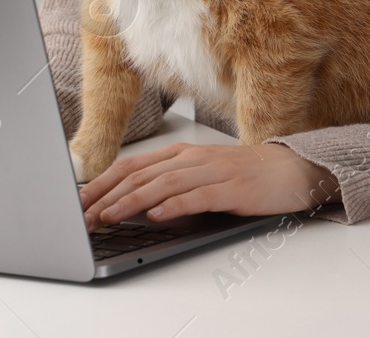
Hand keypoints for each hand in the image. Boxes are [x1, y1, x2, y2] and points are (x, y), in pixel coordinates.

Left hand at [79, 141, 338, 230]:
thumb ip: (168, 183)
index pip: (131, 166)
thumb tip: (129, 202)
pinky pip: (198, 196)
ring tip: (108, 217)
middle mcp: (192, 158)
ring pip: (163, 184)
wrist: (291, 169)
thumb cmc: (243, 176)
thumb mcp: (200, 174)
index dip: (102, 183)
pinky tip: (156, 216)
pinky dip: (174, 205)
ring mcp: (212, 171)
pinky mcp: (231, 188)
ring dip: (131, 202)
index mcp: (181, 153)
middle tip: (83, 215)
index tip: (78, 201)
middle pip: (141, 175)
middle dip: (108, 196)